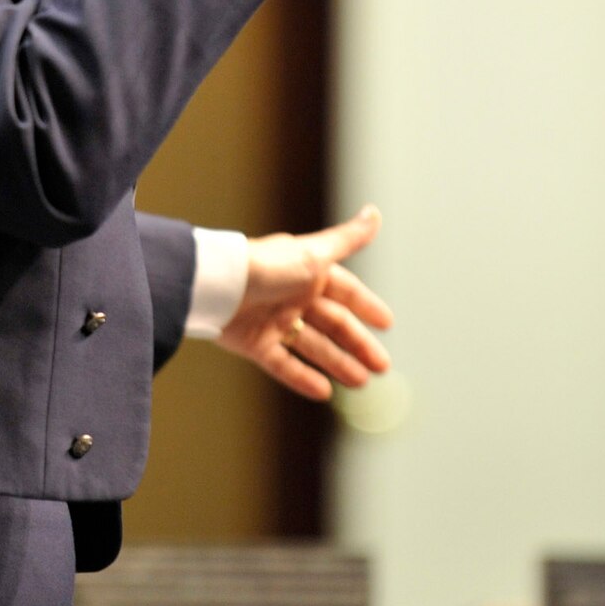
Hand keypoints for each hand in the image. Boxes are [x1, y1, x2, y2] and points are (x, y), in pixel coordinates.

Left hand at [217, 206, 390, 401]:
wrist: (217, 287)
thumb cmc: (267, 267)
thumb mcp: (313, 254)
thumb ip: (347, 240)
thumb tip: (374, 212)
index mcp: (308, 274)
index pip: (345, 292)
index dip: (366, 306)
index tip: (387, 324)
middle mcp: (292, 297)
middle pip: (333, 324)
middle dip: (357, 344)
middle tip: (382, 367)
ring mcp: (274, 321)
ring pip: (312, 347)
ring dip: (337, 364)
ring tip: (360, 382)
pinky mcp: (255, 344)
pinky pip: (283, 364)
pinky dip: (303, 378)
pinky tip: (324, 392)